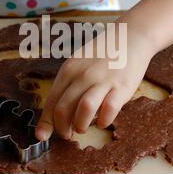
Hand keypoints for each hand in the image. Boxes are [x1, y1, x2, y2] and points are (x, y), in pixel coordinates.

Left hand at [36, 27, 153, 139]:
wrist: (129, 38)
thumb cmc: (101, 57)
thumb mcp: (78, 65)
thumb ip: (67, 87)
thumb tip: (54, 114)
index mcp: (69, 70)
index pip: (52, 101)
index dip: (46, 122)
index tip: (43, 135)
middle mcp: (83, 75)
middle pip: (64, 108)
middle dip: (62, 128)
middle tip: (67, 134)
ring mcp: (103, 80)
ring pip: (84, 109)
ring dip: (80, 125)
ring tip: (82, 128)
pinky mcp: (122, 87)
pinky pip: (109, 110)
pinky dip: (103, 121)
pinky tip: (102, 121)